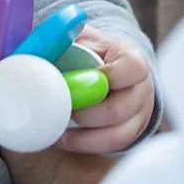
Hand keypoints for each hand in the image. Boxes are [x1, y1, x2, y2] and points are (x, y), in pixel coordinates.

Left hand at [59, 25, 153, 152]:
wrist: (112, 69)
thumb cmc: (94, 53)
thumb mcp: (84, 37)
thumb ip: (67, 36)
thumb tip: (42, 38)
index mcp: (132, 60)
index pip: (133, 69)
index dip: (108, 78)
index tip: (81, 80)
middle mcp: (141, 89)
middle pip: (120, 109)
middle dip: (87, 114)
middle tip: (63, 109)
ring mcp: (140, 114)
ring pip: (118, 135)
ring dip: (85, 137)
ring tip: (60, 132)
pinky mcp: (132, 132)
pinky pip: (113, 147)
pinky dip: (87, 145)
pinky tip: (65, 139)